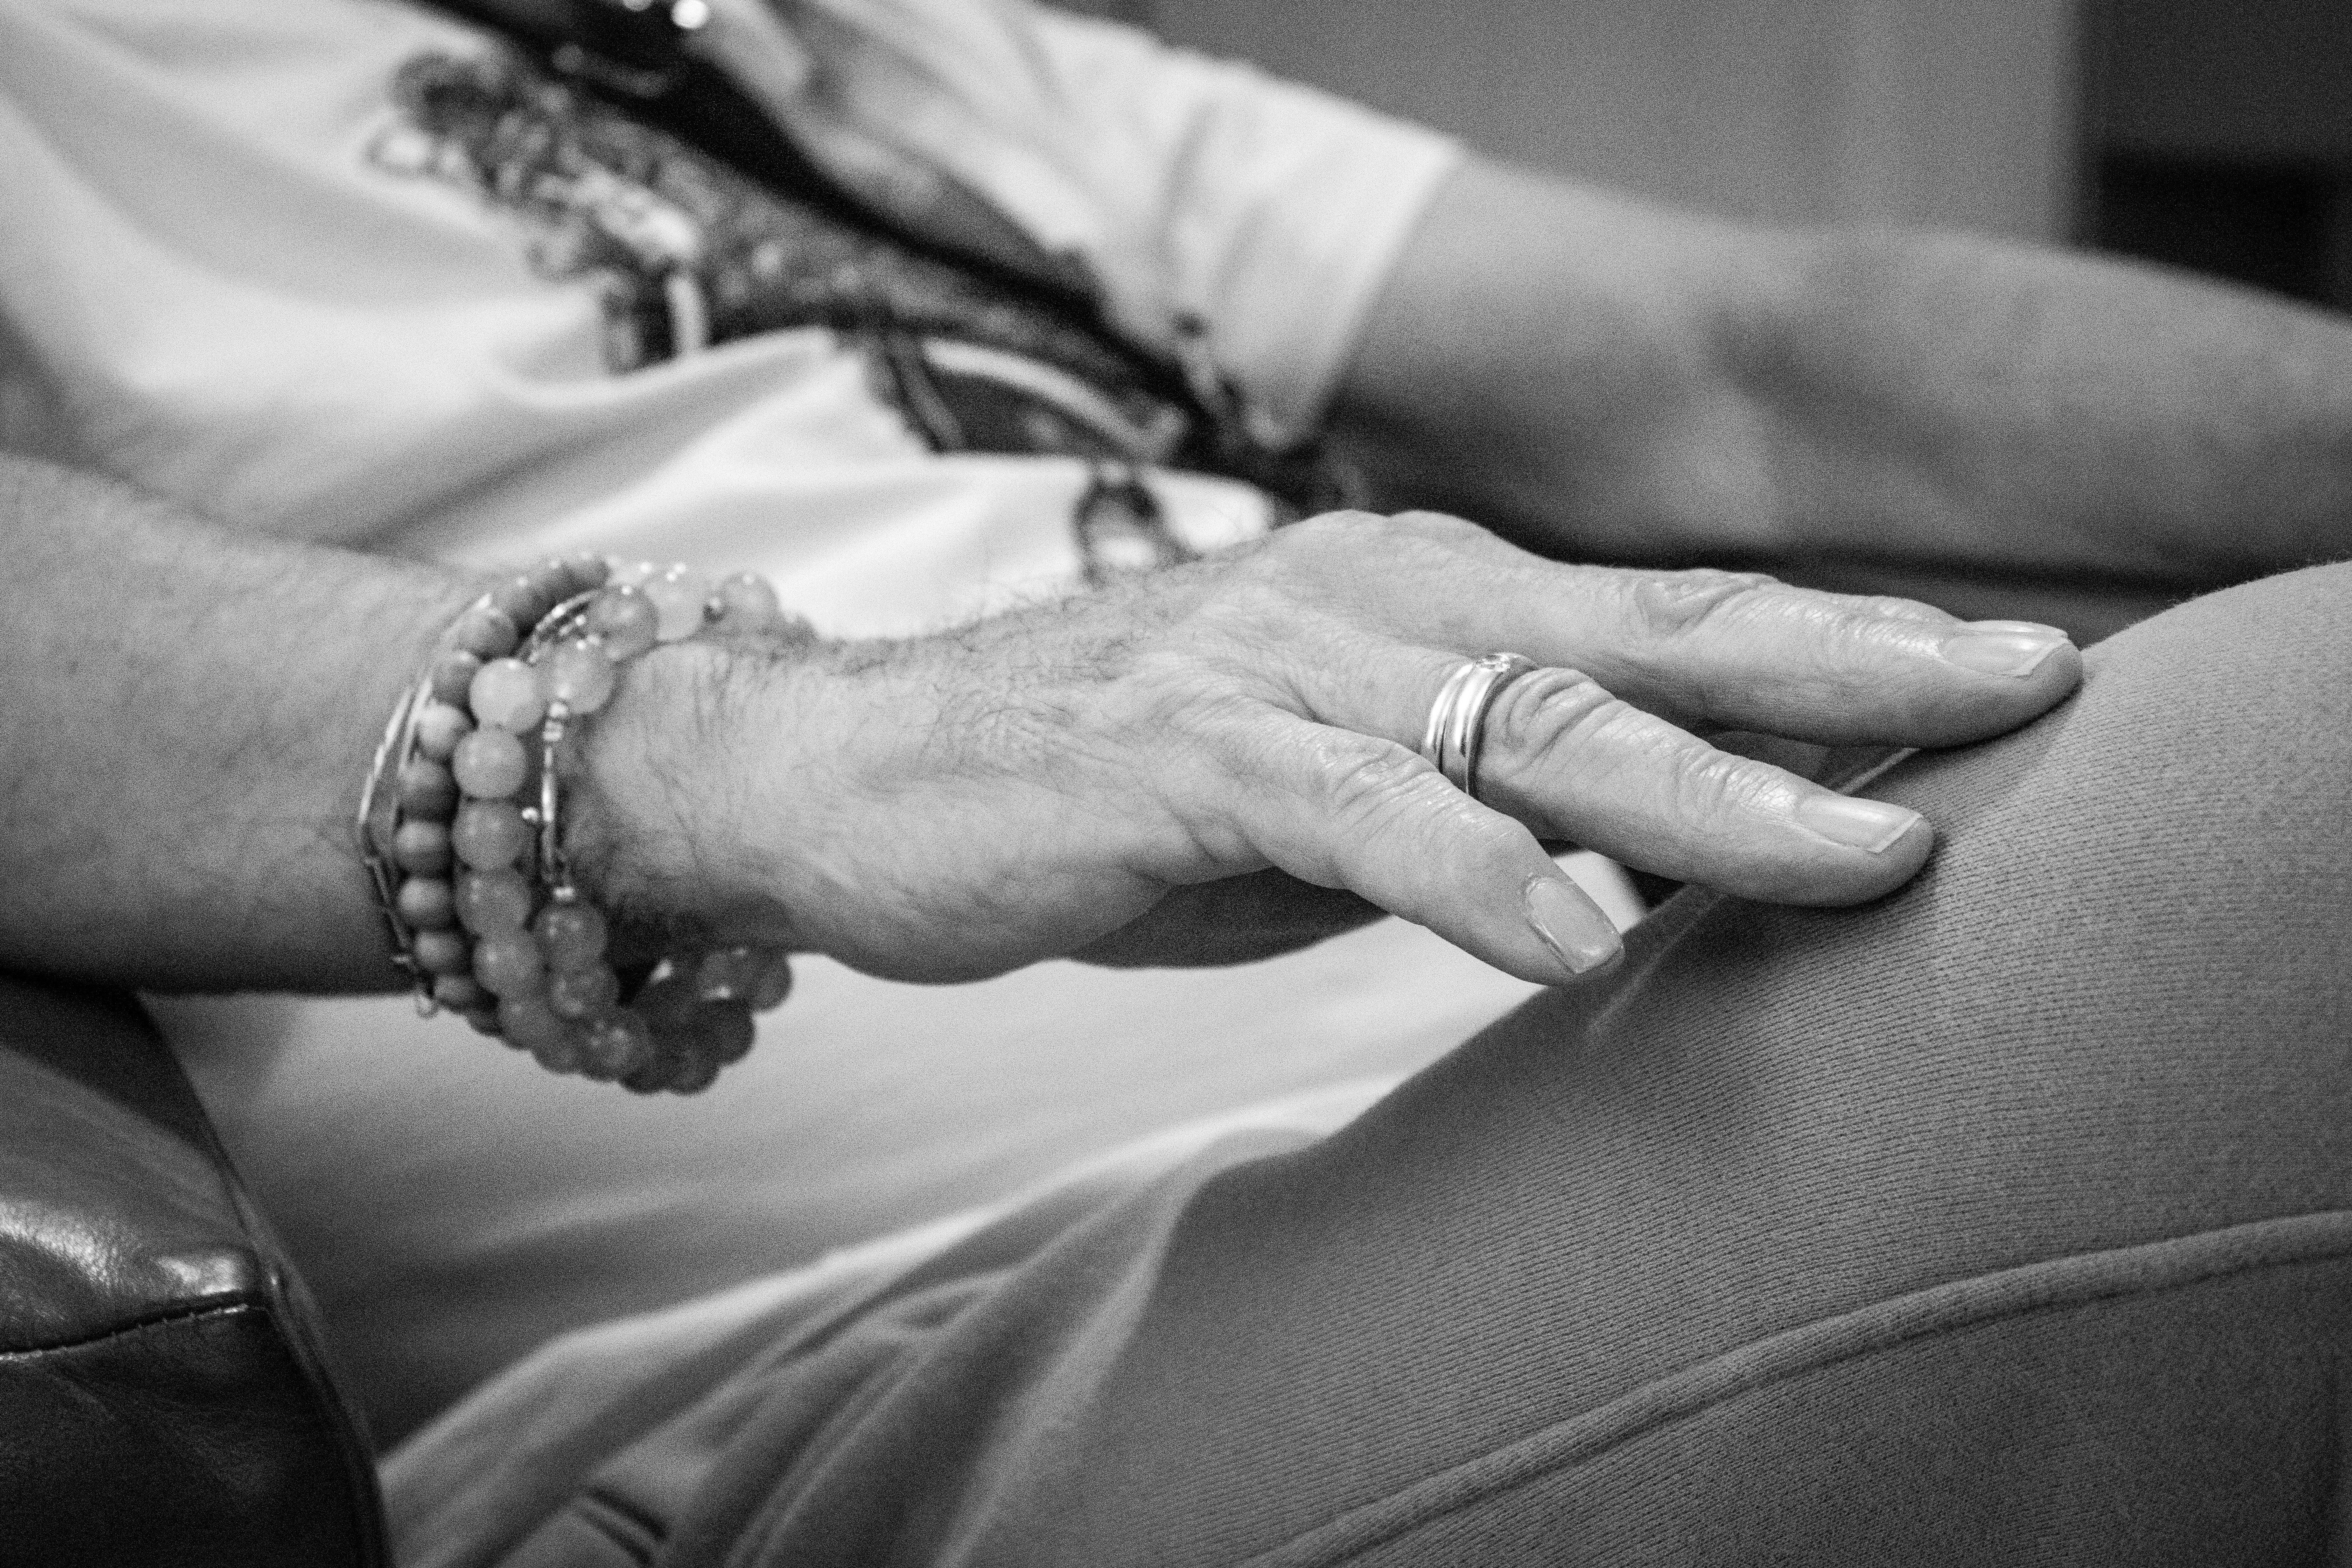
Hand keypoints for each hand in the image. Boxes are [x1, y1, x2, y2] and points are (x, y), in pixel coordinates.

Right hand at [585, 511, 2081, 984]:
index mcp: (1424, 601)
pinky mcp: (1185, 751)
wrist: (862, 770)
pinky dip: (1475, 872)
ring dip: (1711, 796)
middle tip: (2029, 693)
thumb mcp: (1326, 795)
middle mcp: (1378, 600)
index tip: (2000, 675)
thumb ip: (1470, 804)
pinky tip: (1578, 935)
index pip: (1671, 621)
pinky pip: (1358, 810)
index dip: (1842, 647)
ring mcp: (1282, 665)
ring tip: (1869, 854)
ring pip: (1535, 719)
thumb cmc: (1113, 786)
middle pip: (1654, 640)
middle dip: (1851, 676)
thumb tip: (1626, 869)